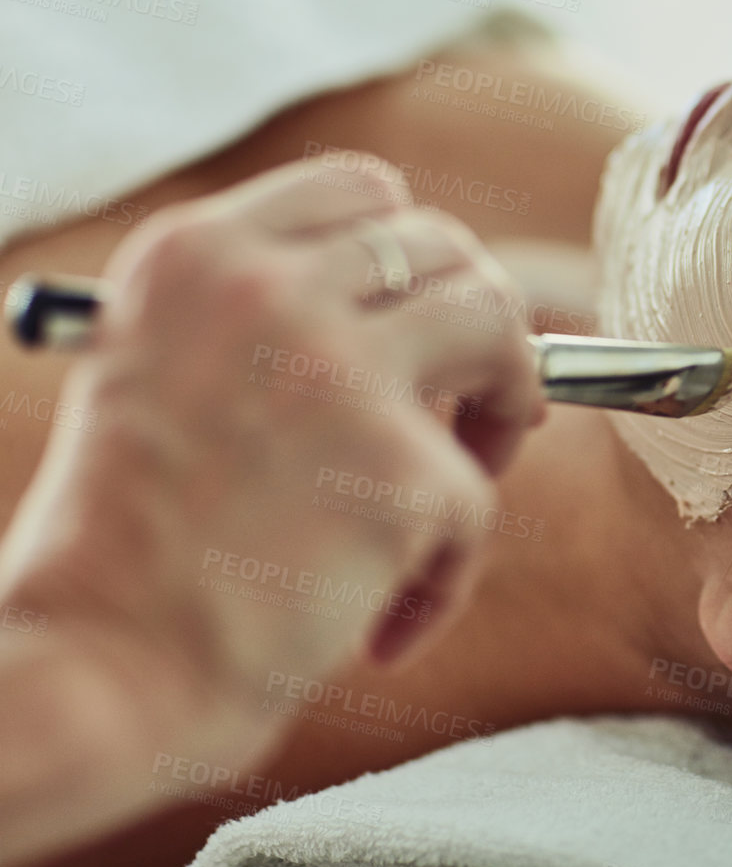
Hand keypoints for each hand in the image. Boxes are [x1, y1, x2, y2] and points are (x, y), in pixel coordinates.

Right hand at [0, 153, 545, 767]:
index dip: (414, 256)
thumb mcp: (157, 373)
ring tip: (462, 482)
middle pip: (447, 249)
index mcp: (196, 255)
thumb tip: (408, 307)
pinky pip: (478, 500)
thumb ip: (262, 320)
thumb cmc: (123, 550)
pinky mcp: (403, 472)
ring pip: (500, 325)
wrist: (88, 676)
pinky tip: (384, 626)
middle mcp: (269, 290)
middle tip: (463, 413)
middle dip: (473, 329)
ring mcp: (341, 374)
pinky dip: (447, 571)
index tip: (418, 323)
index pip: (361, 189)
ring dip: (508, 401)